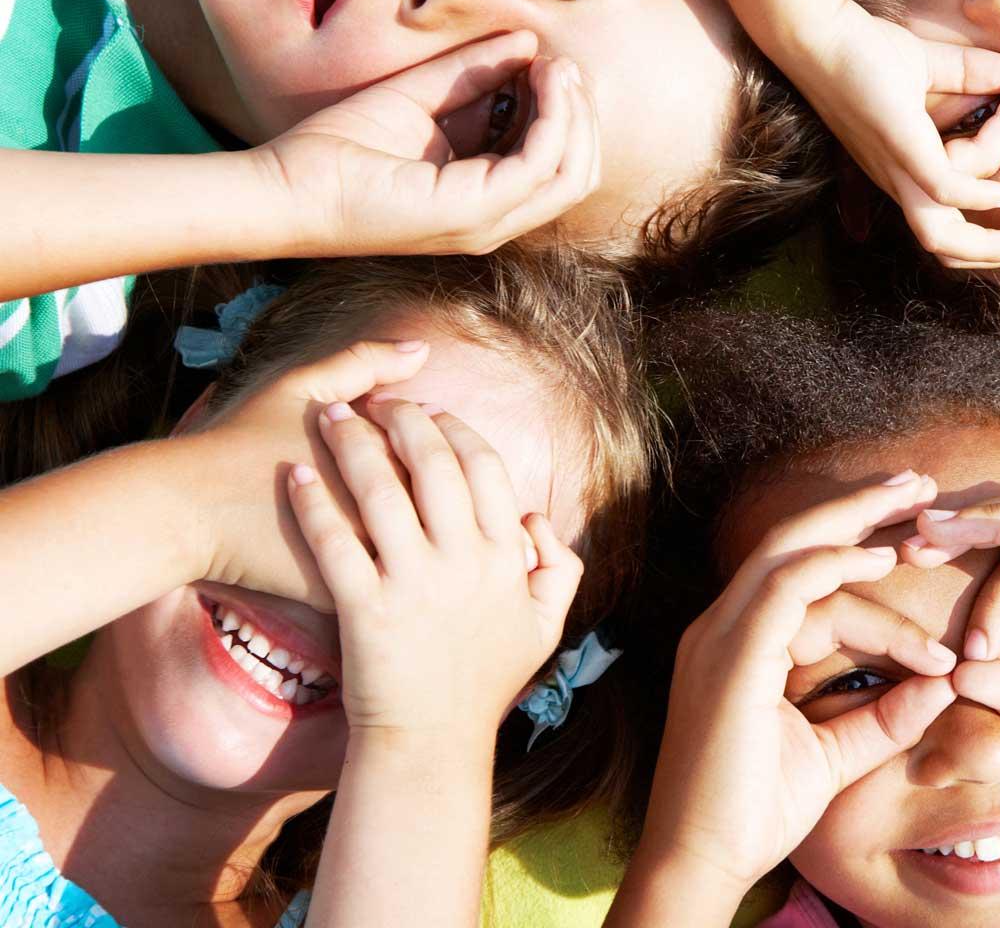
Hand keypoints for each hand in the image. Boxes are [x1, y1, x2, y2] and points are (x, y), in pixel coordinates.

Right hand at [194, 340, 433, 610]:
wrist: (184, 513)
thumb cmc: (241, 442)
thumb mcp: (304, 386)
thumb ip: (365, 363)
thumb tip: (422, 348)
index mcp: (384, 461)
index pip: (440, 455)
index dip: (428, 445)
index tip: (401, 444)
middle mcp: (384, 515)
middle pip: (440, 508)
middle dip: (431, 497)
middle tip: (397, 490)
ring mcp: (368, 562)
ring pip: (423, 554)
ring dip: (421, 540)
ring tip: (388, 524)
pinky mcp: (347, 601)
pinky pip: (390, 592)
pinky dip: (392, 579)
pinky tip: (380, 562)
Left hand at [255, 33, 599, 256]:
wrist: (286, 183)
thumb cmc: (339, 148)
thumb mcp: (421, 96)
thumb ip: (472, 75)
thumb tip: (526, 43)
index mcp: (483, 196)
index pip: (556, 162)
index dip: (565, 111)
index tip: (547, 62)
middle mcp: (495, 218)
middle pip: (577, 172)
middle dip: (581, 113)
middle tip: (560, 64)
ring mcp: (488, 222)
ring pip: (572, 172)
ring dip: (574, 113)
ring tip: (555, 68)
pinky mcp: (472, 213)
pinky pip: (539, 164)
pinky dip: (552, 118)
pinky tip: (539, 79)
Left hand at [288, 396, 582, 734]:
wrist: (430, 743)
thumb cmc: (484, 684)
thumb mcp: (545, 627)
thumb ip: (558, 569)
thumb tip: (535, 520)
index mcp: (501, 558)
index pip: (484, 468)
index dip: (457, 429)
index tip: (432, 411)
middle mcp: (461, 561)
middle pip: (433, 465)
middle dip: (404, 419)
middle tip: (379, 401)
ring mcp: (412, 583)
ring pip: (382, 491)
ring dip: (354, 445)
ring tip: (331, 417)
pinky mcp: (363, 607)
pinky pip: (335, 542)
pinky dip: (314, 503)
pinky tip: (296, 475)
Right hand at [634, 474, 956, 893]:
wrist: (702, 863)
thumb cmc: (756, 811)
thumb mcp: (839, 753)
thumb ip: (887, 716)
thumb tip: (947, 684)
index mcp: (742, 641)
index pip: (808, 575)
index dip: (871, 562)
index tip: (928, 561)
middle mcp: (725, 626)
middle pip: (792, 538)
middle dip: (858, 505)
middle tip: (920, 484)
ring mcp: (721, 636)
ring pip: (791, 549)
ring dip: (857, 519)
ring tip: (916, 503)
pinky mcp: (731, 656)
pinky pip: (787, 586)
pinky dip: (836, 565)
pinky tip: (883, 559)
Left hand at [798, 0, 999, 268]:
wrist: (819, 31)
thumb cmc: (863, 47)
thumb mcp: (929, 63)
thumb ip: (972, 71)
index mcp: (905, 168)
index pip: (963, 188)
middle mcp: (899, 180)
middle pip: (946, 245)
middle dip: (996, 251)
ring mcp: (897, 168)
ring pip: (942, 237)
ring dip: (991, 244)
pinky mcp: (900, 146)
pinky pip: (943, 190)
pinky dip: (978, 199)